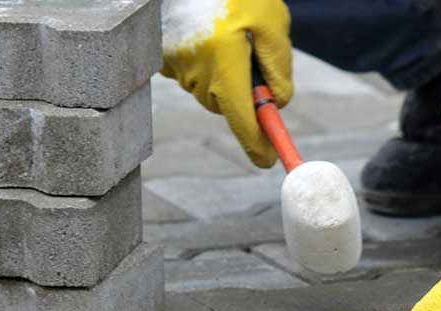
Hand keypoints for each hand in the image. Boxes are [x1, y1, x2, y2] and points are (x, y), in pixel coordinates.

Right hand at [160, 0, 292, 166]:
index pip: (241, 118)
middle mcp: (195, 69)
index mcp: (224, 62)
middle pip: (227, 105)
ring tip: (227, 34)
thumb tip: (277, 103)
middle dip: (243, 94)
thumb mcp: (271, 20)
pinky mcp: (162, 57)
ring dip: (224, 73)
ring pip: (209, 89)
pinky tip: (207, 34)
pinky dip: (204, 63)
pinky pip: (191, 73)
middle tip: (253, 58)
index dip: (256, 143)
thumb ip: (278, 64)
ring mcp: (174, 65)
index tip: (267, 160)